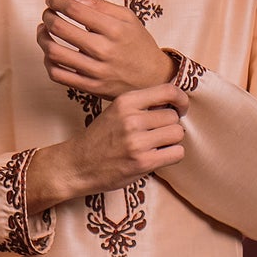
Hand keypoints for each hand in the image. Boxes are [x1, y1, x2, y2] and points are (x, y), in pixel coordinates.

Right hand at [28, 85, 187, 208]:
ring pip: (178, 134)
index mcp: (125, 102)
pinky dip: (172, 155)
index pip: (168, 90)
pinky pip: (177, 153)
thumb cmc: (98, 140)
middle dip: (170, 125)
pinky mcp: (142, 162)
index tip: (180, 108)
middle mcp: (131, 119)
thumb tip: (174, 103)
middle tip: (157, 134)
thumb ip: (140, 106)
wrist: (76, 165)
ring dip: (171, 141)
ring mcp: (137, 142)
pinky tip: (158, 157)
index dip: (181, 99)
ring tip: (156, 146)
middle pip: (173, 116)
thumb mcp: (115, 112)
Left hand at [37, 0, 169, 98]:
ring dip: (42, 38)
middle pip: (60, 28)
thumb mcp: (127, 18)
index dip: (57, 2)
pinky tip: (50, 53)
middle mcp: (104, 50)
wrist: (153, 78)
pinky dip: (48, 62)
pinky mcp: (90, 87)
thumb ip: (99, 5)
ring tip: (43, 30)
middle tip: (47, 13)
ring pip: (54, 53)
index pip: (75, 10)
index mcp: (114, 29)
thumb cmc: (138, 44)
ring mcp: (96, 71)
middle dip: (48, 16)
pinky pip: (58, 75)